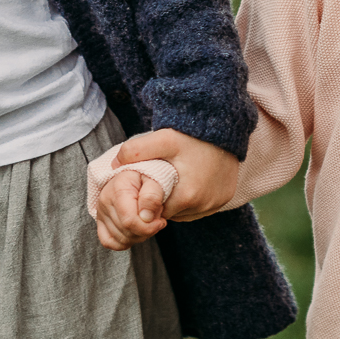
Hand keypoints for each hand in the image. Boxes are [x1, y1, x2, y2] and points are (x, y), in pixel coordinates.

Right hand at [95, 169, 169, 250]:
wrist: (137, 173)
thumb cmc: (149, 175)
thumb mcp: (156, 179)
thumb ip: (152, 196)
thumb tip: (146, 218)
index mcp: (118, 188)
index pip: (130, 221)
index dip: (149, 228)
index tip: (161, 221)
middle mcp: (105, 200)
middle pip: (127, 232)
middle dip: (147, 231)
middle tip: (157, 218)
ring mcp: (101, 212)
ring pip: (121, 239)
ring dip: (139, 236)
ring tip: (148, 220)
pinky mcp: (100, 220)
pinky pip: (109, 242)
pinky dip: (125, 242)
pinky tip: (137, 232)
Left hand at [115, 128, 237, 221]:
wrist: (224, 125)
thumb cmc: (191, 135)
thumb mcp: (163, 139)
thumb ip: (136, 151)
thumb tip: (115, 165)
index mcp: (186, 196)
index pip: (157, 211)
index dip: (150, 198)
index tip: (152, 182)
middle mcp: (203, 205)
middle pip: (172, 213)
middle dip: (164, 199)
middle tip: (164, 177)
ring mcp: (216, 203)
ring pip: (186, 212)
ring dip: (179, 200)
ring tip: (178, 178)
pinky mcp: (225, 198)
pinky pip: (202, 207)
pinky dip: (194, 199)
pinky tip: (192, 180)